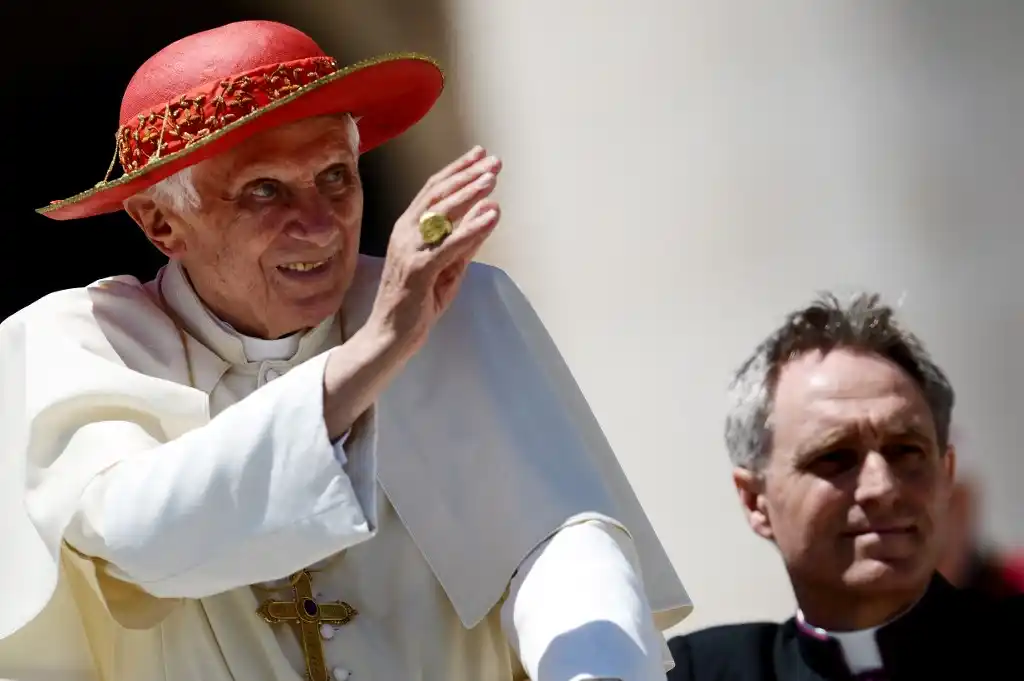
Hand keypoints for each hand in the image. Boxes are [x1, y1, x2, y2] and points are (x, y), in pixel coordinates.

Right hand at [368, 145, 502, 350]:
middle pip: (438, 195)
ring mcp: (409, 250)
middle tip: (493, 161)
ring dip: (469, 193)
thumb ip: (466, 241)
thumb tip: (489, 211)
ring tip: (492, 179)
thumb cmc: (417, 302)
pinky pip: (450, 244)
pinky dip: (472, 228)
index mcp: (408, 228)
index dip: (457, 170)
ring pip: (442, 213)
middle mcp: (405, 233)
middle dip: (467, 175)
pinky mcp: (418, 270)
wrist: (389, 336)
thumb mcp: (448, 267)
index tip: (480, 155)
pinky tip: (491, 215)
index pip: (433, 191)